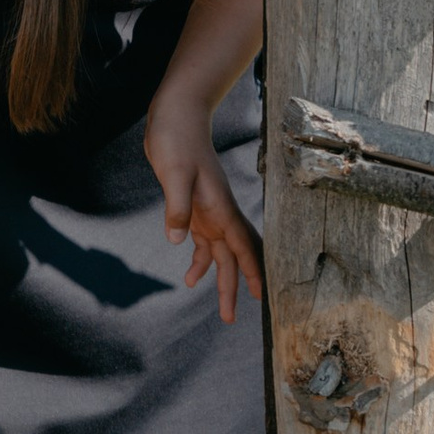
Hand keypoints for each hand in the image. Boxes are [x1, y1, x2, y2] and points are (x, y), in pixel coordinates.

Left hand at [143, 93, 263, 322]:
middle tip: (228, 318)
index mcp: (219, 206)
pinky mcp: (193, 205)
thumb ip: (177, 206)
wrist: (176, 114)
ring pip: (220, 252)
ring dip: (219, 277)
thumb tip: (177, 241)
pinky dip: (199, 258)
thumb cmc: (177, 139)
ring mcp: (207, 209)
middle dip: (233, 286)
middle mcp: (218, 212)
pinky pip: (203, 240)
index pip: (241, 245)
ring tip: (220, 307)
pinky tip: (189, 273)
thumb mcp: (174, 173)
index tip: (259, 296)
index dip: (251, 270)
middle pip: (231, 256)